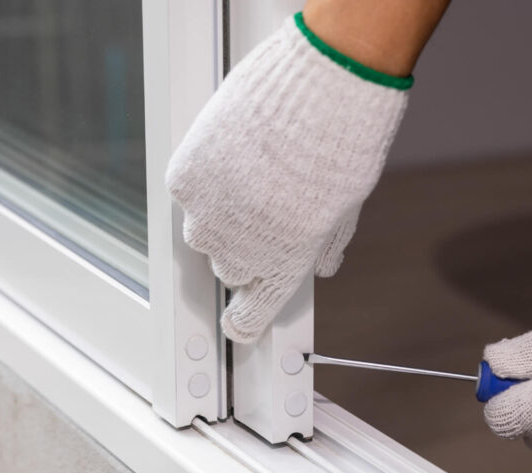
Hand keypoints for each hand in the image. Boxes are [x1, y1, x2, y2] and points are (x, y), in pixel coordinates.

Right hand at [166, 14, 408, 342]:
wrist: (321, 90)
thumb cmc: (343, 147)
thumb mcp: (346, 208)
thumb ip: (324, 244)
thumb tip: (321, 263)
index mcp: (284, 267)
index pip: (251, 317)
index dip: (245, 321)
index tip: (240, 323)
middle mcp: (240, 252)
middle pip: (230, 270)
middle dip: (245, 251)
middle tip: (264, 214)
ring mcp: (207, 215)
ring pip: (203, 232)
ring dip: (220, 216)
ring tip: (249, 176)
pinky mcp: (185, 177)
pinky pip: (189, 190)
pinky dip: (205, 177)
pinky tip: (232, 153)